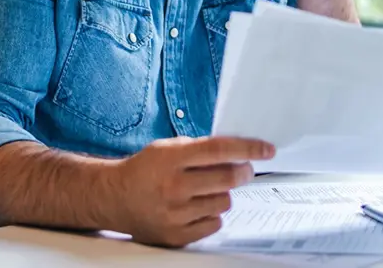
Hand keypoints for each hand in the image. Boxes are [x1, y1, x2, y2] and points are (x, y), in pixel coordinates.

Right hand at [111, 136, 274, 247]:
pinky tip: (198, 206)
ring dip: (223, 193)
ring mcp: (175, 214)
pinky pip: (213, 224)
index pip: (220, 150)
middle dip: (244, 171)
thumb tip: (238, 151)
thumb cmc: (145, 169)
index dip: (248, 149)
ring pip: (224, 202)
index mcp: (172, 159)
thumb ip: (200, 148)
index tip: (267, 149)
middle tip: (244, 169)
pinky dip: (212, 214)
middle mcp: (174, 187)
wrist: (115, 197)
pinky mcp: (176, 236)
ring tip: (207, 189)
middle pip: (228, 179)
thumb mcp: (168, 147)